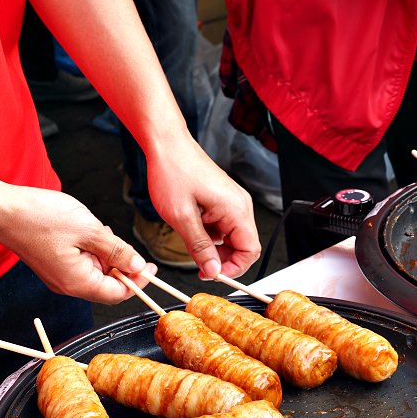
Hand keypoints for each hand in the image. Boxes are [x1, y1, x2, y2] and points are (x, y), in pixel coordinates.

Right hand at [0, 186, 155, 303]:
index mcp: (78, 282)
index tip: (151, 268)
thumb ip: (117, 251)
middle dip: (121, 265)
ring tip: (102, 232)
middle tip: (125, 243)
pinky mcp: (53, 264)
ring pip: (95, 271)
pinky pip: (81, 262)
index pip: (118, 293)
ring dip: (106, 254)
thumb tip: (137, 266)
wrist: (2, 210)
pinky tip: (90, 231)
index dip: (138, 282)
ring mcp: (59, 275)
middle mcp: (68, 284)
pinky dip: (91, 250)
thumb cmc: (40, 218)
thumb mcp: (90, 231)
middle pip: (107, 284)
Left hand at [145, 135, 260, 279]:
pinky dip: (209, 233)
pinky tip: (191, 226)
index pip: (251, 251)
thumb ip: (200, 247)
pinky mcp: (223, 200)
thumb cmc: (173, 171)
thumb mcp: (182, 217)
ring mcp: (232, 202)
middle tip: (199, 263)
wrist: (166, 144)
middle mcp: (240, 205)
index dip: (233, 268)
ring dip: (213, 246)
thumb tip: (213, 271)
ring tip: (190, 238)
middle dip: (222, 259)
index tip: (211, 273)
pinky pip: (223, 226)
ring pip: (231, 238)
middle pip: (243, 246)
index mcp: (236, 209)